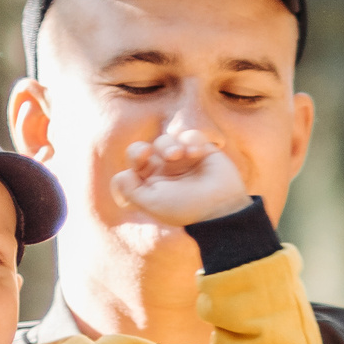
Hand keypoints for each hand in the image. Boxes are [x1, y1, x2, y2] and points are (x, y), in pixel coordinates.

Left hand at [110, 128, 251, 227]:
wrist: (221, 207)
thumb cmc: (185, 208)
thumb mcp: (152, 203)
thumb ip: (130, 190)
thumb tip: (123, 174)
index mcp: (149, 185)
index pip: (130, 169)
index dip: (130, 163)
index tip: (140, 163)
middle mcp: (162, 172)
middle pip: (140, 150)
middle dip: (139, 149)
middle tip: (147, 153)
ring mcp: (181, 161)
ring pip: (164, 140)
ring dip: (168, 145)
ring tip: (178, 155)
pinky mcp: (201, 151)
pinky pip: (189, 135)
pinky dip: (191, 140)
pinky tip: (196, 152)